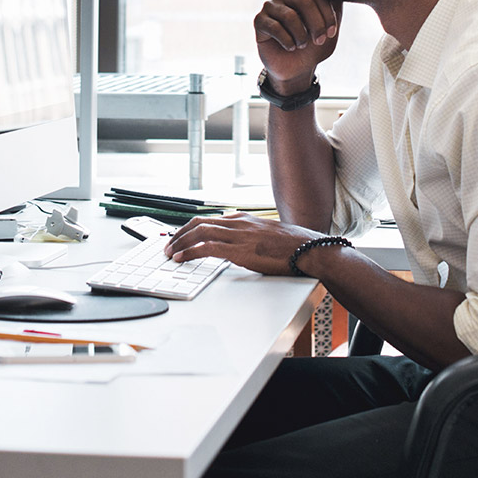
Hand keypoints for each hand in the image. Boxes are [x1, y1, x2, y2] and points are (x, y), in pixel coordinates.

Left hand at [162, 211, 322, 275]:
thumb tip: (240, 249)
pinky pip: (207, 248)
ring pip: (199, 232)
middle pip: (199, 222)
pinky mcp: (239, 249)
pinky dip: (190, 252)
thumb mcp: (267, 237)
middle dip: (180, 233)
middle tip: (168, 244)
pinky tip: (181, 258)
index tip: (180, 236)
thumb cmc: (293, 247)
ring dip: (180, 242)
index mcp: (244, 219)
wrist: (309, 250)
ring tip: (169, 252)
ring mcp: (238, 235)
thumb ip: (250, 239)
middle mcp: (238, 223)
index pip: (210, 220)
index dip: (190, 228)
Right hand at [254, 0, 341, 91]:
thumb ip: (336, 7)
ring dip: (301, 35)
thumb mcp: (332, 26)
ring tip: (302, 45)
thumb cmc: (315, 45)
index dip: (327, 14)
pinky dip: (287, 41)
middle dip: (316, 25)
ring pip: (289, 16)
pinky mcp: (259, 20)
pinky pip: (275, 27)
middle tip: (319, 41)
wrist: (297, 68)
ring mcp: (270, 5)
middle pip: (304, 2)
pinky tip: (290, 48)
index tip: (331, 33)